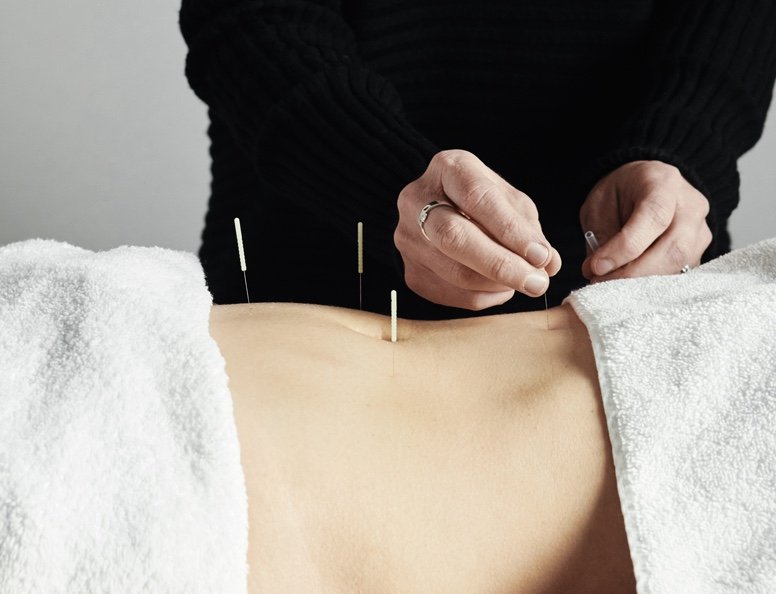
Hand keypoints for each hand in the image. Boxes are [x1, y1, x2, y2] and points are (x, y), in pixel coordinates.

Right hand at [394, 149, 560, 309]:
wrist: (436, 209)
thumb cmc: (479, 202)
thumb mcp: (507, 199)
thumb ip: (527, 228)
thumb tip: (548, 264)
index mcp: (447, 169)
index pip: (477, 198)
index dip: (510, 230)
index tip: (540, 255)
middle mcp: (417, 201)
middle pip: (455, 238)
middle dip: (501, 265)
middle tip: (536, 282)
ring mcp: (409, 239)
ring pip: (455, 273)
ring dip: (498, 285)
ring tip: (524, 282)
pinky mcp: (410, 271)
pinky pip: (451, 294)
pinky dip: (484, 296)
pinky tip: (500, 287)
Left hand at [580, 160, 711, 280]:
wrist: (645, 186)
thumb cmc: (620, 193)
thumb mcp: (600, 204)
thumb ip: (601, 236)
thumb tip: (598, 272)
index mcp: (664, 183)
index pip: (654, 218)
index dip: (625, 248)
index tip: (598, 267)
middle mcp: (691, 207)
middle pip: (674, 248)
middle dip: (634, 274)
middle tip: (601, 284)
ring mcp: (700, 232)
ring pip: (679, 267)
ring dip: (642, 283)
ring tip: (610, 286)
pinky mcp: (698, 254)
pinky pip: (679, 275)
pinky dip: (651, 286)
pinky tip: (628, 287)